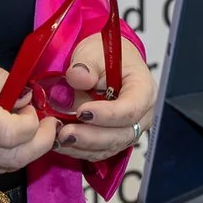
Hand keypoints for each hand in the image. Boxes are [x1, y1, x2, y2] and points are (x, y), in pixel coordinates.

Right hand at [0, 55, 61, 178]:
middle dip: (40, 144)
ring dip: (25, 152)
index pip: (12, 133)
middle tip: (48, 126)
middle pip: (15, 158)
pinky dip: (3, 157)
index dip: (32, 123)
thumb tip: (23, 94)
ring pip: (4, 168)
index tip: (32, 107)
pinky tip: (3, 140)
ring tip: (30, 131)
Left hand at [35, 34, 153, 162]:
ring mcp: (130, 129)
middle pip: (122, 134)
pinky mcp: (114, 138)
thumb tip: (78, 78)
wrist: (103, 61)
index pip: (131, 108)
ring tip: (58, 139)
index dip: (107, 114)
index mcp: (143, 89)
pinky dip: (80, 150)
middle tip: (65, 133)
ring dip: (83, 146)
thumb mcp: (93, 51)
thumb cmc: (104, 54)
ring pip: (110, 146)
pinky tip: (61, 144)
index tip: (82, 112)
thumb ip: (86, 65)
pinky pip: (100, 150)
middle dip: (91, 137)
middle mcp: (142, 114)